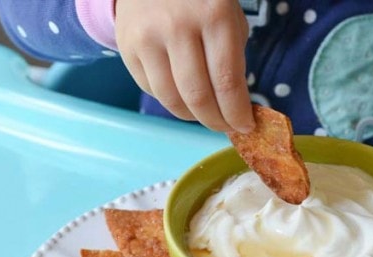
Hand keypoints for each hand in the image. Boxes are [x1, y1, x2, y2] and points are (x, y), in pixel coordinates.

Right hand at [114, 0, 253, 132]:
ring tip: (205, 115)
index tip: (245, 127)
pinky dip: (171, 100)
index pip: (227, 82)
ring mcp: (148, 37)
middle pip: (198, 97)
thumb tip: (236, 107)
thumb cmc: (200, 0)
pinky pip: (152, 90)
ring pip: (172, 100)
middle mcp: (179, 27)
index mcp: (215, 17)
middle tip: (226, 127)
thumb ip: (234, 59)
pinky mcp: (127, 47)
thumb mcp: (229, 17)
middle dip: (216, 122)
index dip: (237, 113)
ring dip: (192, 117)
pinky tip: (182, 94)